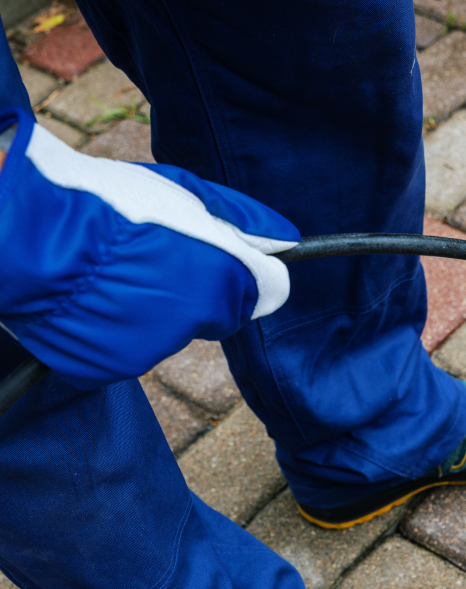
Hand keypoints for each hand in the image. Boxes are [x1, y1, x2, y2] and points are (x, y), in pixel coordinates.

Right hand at [0, 107, 297, 389]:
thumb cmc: (103, 202)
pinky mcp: (110, 365)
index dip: (237, 270)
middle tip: (148, 258)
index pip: (263, 290)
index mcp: (221, 275)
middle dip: (194, 291)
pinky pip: (125, 349)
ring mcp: (151, 348)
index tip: (214, 257)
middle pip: (216, 313)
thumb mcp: (181, 192)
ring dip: (150, 310)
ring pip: (169, 333)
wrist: (24, 232)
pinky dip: (113, 330)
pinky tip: (89, 298)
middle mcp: (196, 319)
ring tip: (108, 272)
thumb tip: (287, 240)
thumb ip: (242, 219)